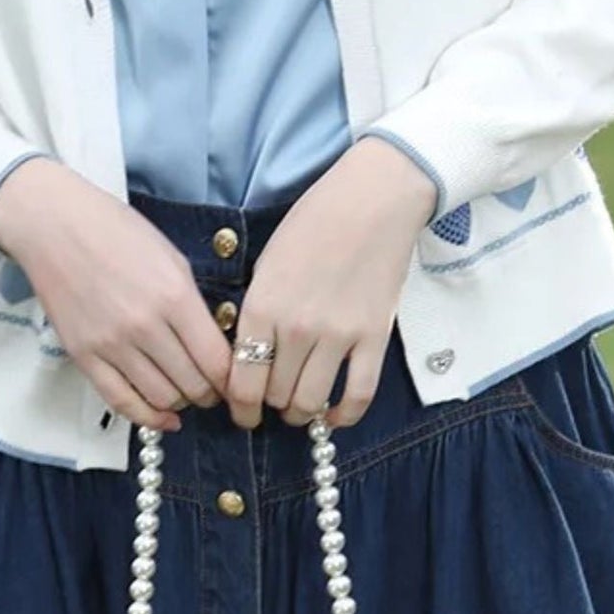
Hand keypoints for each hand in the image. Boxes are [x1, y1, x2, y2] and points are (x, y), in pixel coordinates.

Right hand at [0, 157, 233, 433]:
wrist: (55, 226)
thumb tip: (213, 347)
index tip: (236, 379)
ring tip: (186, 393)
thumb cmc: (119, 232)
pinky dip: (148, 417)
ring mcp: (111, 345)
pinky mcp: (84, 356)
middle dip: (210, 392)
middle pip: (192, 384)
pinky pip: (121, 402)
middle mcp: (145, 326)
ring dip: (181, 403)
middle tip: (213, 388)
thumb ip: (194, 305)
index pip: (217, 361)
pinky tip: (164, 418)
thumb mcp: (172, 259)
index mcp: (174, 296)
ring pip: (161, 398)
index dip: (233, 378)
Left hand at [224, 139, 437, 432]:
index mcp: (263, 305)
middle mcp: (296, 327)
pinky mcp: (374, 337)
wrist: (373, 198)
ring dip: (300, 412)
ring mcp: (338, 335)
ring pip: (310, 402)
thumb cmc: (315, 221)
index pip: (242, 381)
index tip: (242, 411)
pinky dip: (343, 415)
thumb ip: (258, 309)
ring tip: (298, 407)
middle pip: (274, 396)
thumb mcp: (268, 260)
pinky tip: (333, 415)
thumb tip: (251, 353)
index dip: (239, 406)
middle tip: (271, 402)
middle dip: (269, 405)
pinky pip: (357, 395)